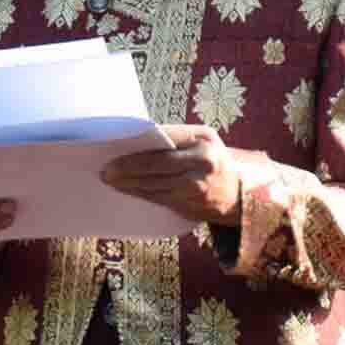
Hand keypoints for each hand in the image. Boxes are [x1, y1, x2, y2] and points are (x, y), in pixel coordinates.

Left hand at [100, 124, 257, 225]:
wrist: (239, 192)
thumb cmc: (211, 158)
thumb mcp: (201, 140)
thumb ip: (174, 138)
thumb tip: (134, 140)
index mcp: (203, 140)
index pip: (164, 142)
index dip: (137, 150)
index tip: (114, 152)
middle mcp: (203, 163)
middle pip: (157, 166)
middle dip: (127, 169)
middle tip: (105, 171)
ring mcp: (199, 187)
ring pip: (155, 185)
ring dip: (129, 184)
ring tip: (110, 180)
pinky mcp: (192, 206)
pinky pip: (159, 199)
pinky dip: (140, 194)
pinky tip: (127, 190)